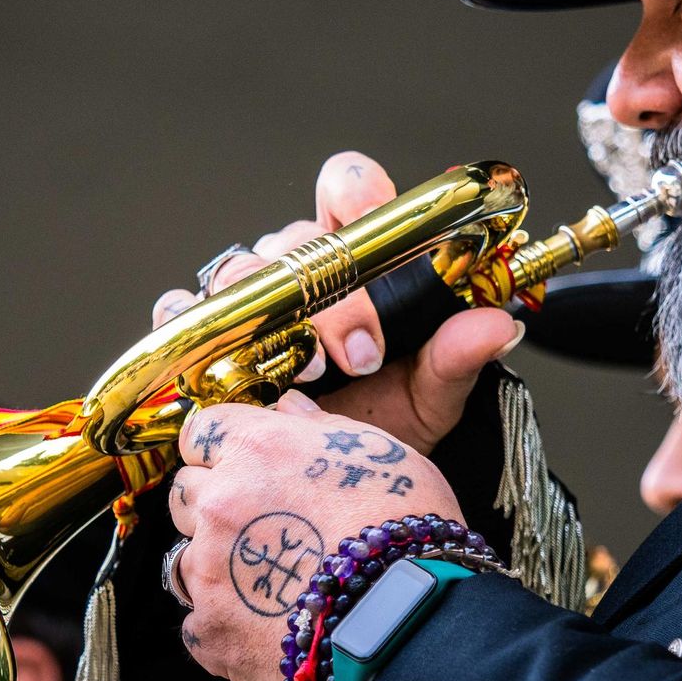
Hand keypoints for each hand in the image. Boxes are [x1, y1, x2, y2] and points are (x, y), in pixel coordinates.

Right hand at [151, 150, 522, 454]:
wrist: (331, 492)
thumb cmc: (383, 425)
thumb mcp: (430, 397)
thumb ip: (458, 356)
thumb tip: (499, 322)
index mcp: (358, 256)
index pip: (350, 188)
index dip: (361, 199)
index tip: (387, 256)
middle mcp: (298, 266)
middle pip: (294, 239)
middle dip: (327, 296)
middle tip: (358, 354)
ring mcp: (245, 298)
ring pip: (240, 272)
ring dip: (269, 318)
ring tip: (301, 376)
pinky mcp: (202, 336)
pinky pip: (182, 311)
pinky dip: (194, 329)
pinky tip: (222, 367)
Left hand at [167, 395, 463, 680]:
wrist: (407, 621)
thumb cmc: (405, 532)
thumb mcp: (379, 454)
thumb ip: (319, 428)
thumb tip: (289, 409)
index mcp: (258, 449)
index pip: (202, 431)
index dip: (222, 449)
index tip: (241, 464)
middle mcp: (221, 502)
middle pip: (186, 491)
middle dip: (215, 504)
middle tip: (264, 527)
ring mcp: (209, 568)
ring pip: (185, 556)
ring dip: (217, 564)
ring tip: (273, 582)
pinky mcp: (211, 629)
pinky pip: (200, 620)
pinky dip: (227, 622)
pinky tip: (269, 626)